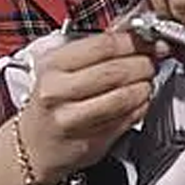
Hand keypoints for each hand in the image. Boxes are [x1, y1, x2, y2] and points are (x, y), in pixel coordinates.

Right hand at [16, 26, 158, 183]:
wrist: (33, 145)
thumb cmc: (49, 103)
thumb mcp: (59, 69)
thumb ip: (94, 52)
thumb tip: (134, 39)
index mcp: (52, 66)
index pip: (102, 45)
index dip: (134, 41)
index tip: (149, 41)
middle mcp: (58, 91)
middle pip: (116, 71)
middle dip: (143, 64)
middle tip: (151, 61)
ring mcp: (73, 119)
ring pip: (124, 97)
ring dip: (144, 87)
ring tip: (145, 82)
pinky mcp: (91, 141)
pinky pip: (127, 119)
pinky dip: (141, 107)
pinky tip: (138, 101)